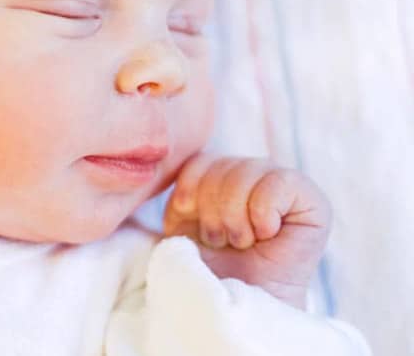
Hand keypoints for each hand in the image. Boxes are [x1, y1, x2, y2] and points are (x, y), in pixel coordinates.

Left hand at [162, 154, 330, 309]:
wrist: (239, 304)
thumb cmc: (208, 268)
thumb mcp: (178, 225)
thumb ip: (174, 191)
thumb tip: (151, 169)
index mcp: (219, 174)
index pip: (197, 159)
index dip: (189, 192)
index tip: (192, 227)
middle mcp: (252, 174)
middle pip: (221, 164)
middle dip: (212, 210)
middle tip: (221, 240)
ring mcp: (282, 184)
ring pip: (246, 170)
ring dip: (235, 215)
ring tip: (241, 241)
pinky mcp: (312, 201)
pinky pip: (279, 181)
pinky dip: (263, 212)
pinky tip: (266, 234)